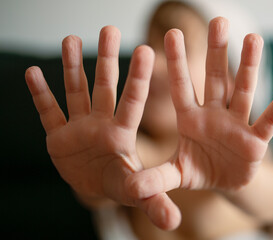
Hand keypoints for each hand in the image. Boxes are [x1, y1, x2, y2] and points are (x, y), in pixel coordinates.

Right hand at [25, 26, 179, 229]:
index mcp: (123, 133)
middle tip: (109, 29)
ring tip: (70, 39)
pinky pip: (48, 111)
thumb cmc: (121, 184)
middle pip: (104, 87)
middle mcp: (102, 122)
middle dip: (106, 59)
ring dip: (72, 66)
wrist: (97, 184)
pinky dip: (40, 94)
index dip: (139, 78)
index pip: (133, 102)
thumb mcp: (135, 192)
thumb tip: (174, 223)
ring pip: (76, 90)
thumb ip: (154, 201)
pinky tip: (33, 73)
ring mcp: (79, 125)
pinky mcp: (58, 134)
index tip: (147, 50)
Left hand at [126, 17, 272, 209]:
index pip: (182, 88)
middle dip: (216, 52)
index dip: (177, 63)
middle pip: (215, 80)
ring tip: (253, 39)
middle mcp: (213, 116)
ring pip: (243, 91)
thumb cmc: (199, 171)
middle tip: (217, 20)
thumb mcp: (176, 174)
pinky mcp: (256, 140)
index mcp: (190, 120)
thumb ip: (156, 179)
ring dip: (249, 67)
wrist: (225, 182)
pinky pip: (269, 120)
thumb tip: (131, 188)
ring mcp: (236, 125)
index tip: (170, 34)